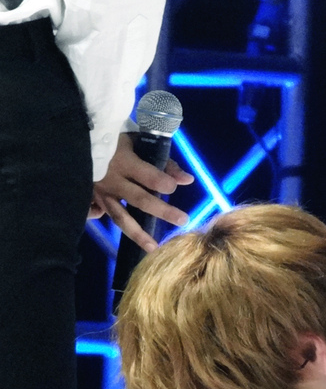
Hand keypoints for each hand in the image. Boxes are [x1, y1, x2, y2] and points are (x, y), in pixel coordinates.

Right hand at [88, 132, 194, 251]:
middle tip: (183, 220)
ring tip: (154, 248)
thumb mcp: (139, 143)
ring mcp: (101, 193)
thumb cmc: (114, 140)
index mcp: (124, 161)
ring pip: (121, 217)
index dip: (163, 182)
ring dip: (138, 234)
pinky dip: (118, 230)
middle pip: (139, 199)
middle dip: (162, 211)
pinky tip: (130, 243)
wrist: (74, 140)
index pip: (147, 175)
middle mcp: (113, 180)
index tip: (173, 188)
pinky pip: (106, 217)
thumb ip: (164, 162)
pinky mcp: (92, 201)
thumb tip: (187, 180)